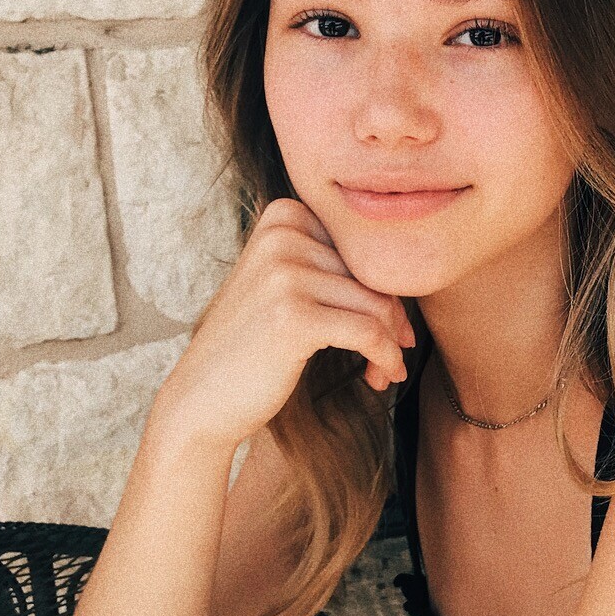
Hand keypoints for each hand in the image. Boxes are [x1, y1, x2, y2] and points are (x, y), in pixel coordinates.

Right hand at [151, 197, 416, 452]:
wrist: (201, 400)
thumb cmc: (254, 346)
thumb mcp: (288, 286)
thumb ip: (335, 266)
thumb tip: (413, 275)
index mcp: (283, 216)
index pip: (364, 246)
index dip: (383, 289)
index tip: (383, 328)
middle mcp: (282, 235)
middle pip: (375, 274)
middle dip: (391, 321)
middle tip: (388, 358)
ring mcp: (284, 273)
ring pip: (378, 304)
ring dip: (391, 345)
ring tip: (382, 372)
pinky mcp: (294, 316)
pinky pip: (369, 332)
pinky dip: (386, 358)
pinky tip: (381, 377)